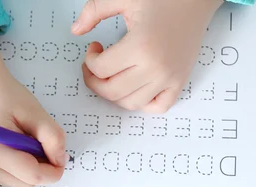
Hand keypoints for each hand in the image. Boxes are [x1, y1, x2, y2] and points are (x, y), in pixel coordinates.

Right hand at [0, 30, 68, 186]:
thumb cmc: (5, 94)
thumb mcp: (36, 112)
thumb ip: (53, 137)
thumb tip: (60, 161)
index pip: (32, 175)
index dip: (53, 171)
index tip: (61, 158)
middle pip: (26, 183)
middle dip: (41, 168)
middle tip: (41, 143)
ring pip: (18, 182)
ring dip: (30, 168)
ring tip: (25, 141)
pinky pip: (8, 177)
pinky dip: (19, 167)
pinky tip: (15, 146)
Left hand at [72, 0, 222, 112]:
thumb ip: (95, 11)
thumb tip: (75, 30)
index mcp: (140, 46)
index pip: (101, 69)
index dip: (89, 60)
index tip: (94, 47)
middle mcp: (156, 67)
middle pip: (112, 91)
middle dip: (95, 81)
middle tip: (94, 66)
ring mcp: (169, 78)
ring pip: (131, 103)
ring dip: (114, 93)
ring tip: (113, 75)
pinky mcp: (179, 81)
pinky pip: (157, 107)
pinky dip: (143, 102)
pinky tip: (135, 85)